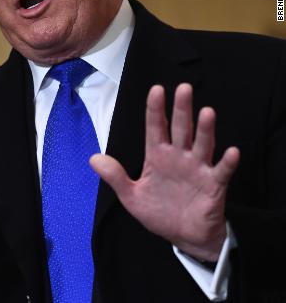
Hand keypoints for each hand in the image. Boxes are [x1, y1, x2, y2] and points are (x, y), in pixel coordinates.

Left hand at [90, 84, 238, 260]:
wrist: (183, 236)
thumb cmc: (159, 212)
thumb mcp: (131, 196)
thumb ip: (115, 177)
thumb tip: (93, 158)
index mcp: (158, 157)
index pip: (156, 128)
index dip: (155, 110)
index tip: (156, 90)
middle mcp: (179, 158)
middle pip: (181, 129)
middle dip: (181, 109)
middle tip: (183, 88)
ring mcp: (198, 169)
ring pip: (202, 144)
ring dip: (205, 129)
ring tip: (206, 112)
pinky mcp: (213, 186)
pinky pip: (221, 172)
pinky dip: (227, 162)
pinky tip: (231, 151)